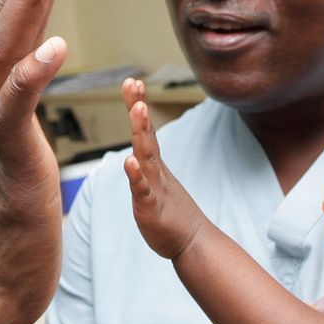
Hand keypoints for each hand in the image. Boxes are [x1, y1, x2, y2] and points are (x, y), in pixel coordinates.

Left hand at [123, 78, 217, 263]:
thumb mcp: (153, 185)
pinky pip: (142, 190)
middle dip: (138, 108)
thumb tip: (136, 154)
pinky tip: (130, 163)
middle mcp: (154, 171)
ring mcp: (154, 187)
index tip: (133, 81)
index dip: (138, 106)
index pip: (145, 130)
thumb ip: (144, 168)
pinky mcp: (151, 208)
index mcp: (153, 165)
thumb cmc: (171, 214)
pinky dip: (136, 176)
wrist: (193, 242)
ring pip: (145, 156)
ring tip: (138, 108)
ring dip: (141, 131)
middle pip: (145, 134)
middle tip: (133, 83)